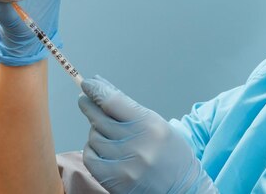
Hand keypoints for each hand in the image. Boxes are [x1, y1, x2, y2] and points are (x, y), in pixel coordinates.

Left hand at [79, 75, 218, 193]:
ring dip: (96, 131)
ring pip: (94, 137)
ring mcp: (124, 164)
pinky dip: (92, 149)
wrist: (181, 188)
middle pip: (100, 118)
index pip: (114, 102)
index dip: (97, 90)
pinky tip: (102, 148)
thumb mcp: (156, 124)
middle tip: (84, 98)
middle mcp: (137, 144)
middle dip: (89, 105)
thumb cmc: (170, 154)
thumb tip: (103, 89)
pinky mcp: (113, 180)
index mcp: (150, 125)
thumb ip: (129, 109)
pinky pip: (90, 157)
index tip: (87, 83)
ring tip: (107, 132)